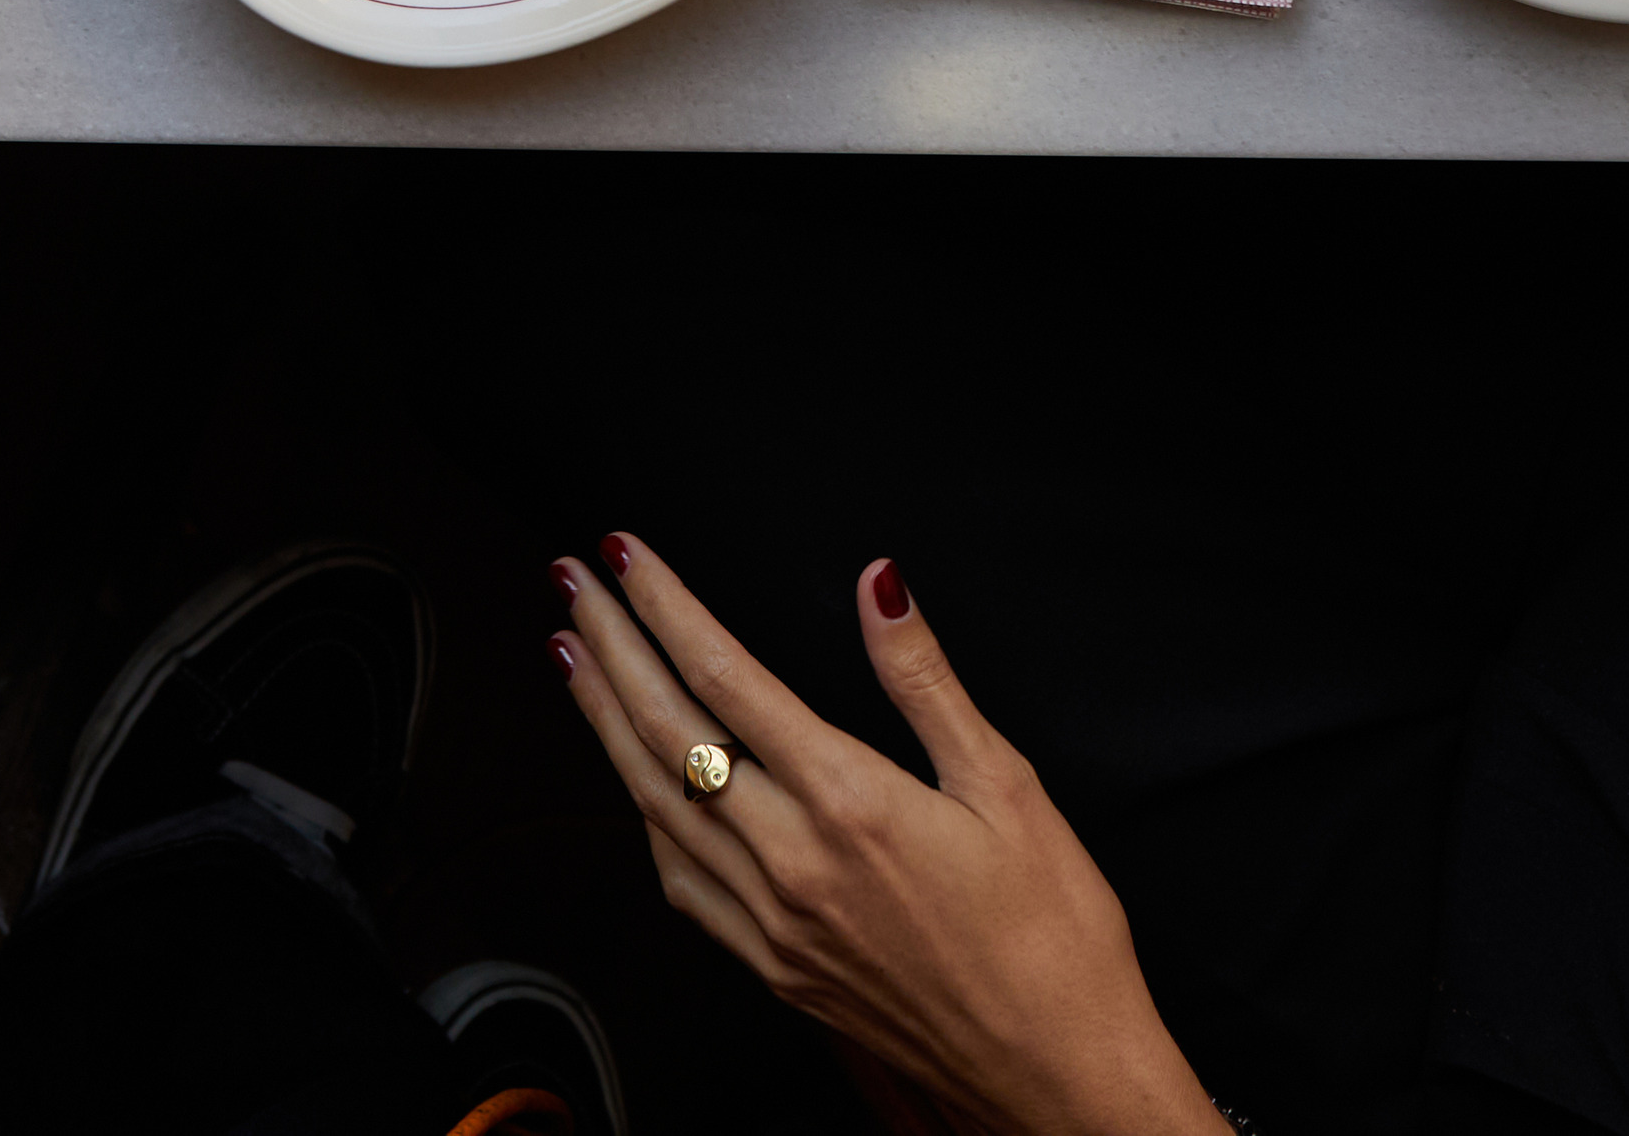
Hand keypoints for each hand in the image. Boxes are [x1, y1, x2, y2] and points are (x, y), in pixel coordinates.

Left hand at [554, 539, 1216, 1135]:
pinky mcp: (775, 968)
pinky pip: (682, 882)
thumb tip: (879, 584)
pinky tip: (637, 781)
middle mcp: (793, 862)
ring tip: (575, 657)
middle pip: (667, 733)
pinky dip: (646, 816)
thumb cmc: (1054, 936)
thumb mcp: (1009, 787)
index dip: (664, 606)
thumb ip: (926, 681)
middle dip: (611, 646)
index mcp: (850, 803)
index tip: (621, 554)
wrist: (1059, 1074)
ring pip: (655, 803)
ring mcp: (773, 923)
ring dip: (604, 721)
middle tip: (569, 581)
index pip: (725, 678)